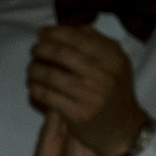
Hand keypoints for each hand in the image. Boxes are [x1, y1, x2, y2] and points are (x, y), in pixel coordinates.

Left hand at [22, 22, 155, 155]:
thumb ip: (98, 42)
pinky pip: (48, 96)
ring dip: (35, 69)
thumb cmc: (115, 91)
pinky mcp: (77, 114)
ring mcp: (90, 96)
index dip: (55, 33)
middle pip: (62, 54)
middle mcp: (103, 75)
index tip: (42, 33)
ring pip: (51, 75)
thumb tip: (72, 26)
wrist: (123, 129)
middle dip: (41, 49)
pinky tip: (33, 86)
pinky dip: (35, 88)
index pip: (77, 38)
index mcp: (113, 58)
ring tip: (31, 68)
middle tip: (34, 50)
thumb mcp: (116, 63)